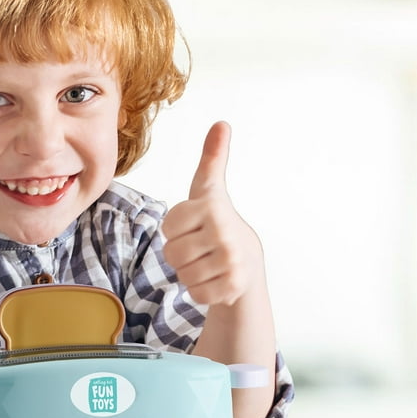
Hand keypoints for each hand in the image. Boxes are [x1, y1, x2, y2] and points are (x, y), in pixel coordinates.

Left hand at [162, 122, 262, 306]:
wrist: (247, 262)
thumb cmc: (217, 222)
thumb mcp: (210, 189)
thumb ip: (212, 158)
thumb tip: (221, 123)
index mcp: (212, 207)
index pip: (168, 227)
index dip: (176, 230)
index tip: (195, 226)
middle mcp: (225, 232)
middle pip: (172, 253)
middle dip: (180, 255)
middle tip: (200, 248)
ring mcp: (231, 261)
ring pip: (183, 275)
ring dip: (189, 273)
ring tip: (207, 262)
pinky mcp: (233, 286)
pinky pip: (196, 294)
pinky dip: (200, 291)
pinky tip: (214, 279)